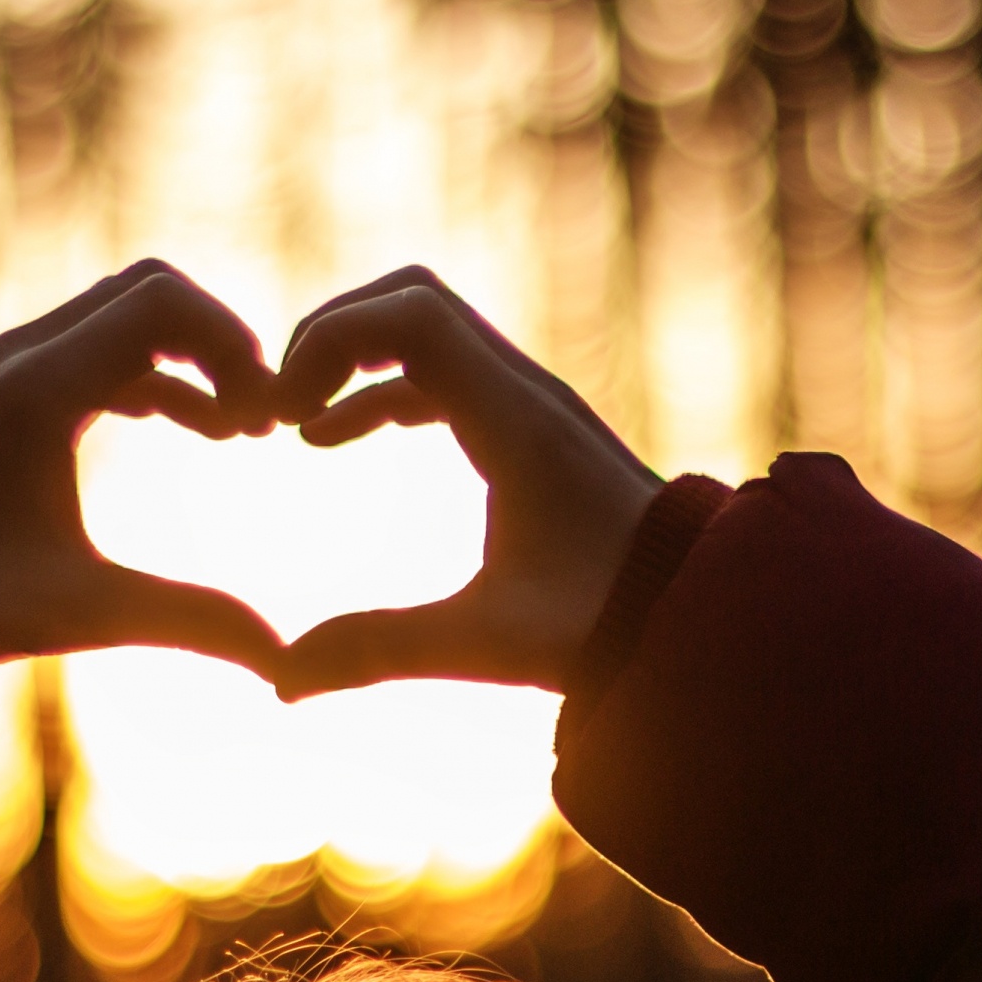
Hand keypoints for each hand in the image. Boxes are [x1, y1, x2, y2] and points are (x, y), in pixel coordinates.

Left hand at [0, 262, 281, 674]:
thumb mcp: (80, 611)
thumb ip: (191, 623)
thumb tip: (285, 661)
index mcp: (38, 386)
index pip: (163, 300)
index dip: (235, 344)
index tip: (269, 420)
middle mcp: (17, 359)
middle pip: (147, 295)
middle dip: (219, 345)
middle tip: (263, 423)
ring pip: (117, 323)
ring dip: (186, 363)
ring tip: (236, 435)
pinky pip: (88, 356)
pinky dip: (147, 378)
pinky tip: (184, 434)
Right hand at [271, 267, 661, 699]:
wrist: (704, 616)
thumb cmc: (606, 627)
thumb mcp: (486, 642)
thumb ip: (379, 651)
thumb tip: (280, 681)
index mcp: (515, 420)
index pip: (410, 315)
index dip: (330, 339)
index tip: (282, 411)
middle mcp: (526, 391)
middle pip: (411, 300)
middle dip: (332, 338)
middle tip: (276, 406)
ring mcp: (531, 404)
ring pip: (426, 332)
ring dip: (354, 363)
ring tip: (294, 426)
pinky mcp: (532, 429)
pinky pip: (442, 373)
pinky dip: (381, 390)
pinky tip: (335, 440)